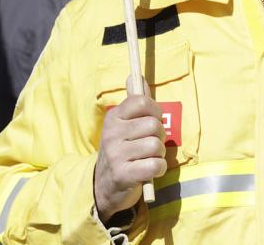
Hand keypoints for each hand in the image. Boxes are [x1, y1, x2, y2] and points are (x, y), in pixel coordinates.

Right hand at [94, 82, 165, 220]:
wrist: (104, 186)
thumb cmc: (121, 150)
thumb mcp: (123, 125)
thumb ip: (134, 102)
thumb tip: (136, 76)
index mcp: (113, 117)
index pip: (141, 101)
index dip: (155, 110)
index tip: (152, 120)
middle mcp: (112, 133)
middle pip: (154, 125)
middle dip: (159, 136)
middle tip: (150, 144)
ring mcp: (116, 155)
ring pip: (156, 146)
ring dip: (159, 154)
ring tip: (147, 158)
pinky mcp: (123, 175)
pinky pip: (156, 165)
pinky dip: (158, 169)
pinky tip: (149, 171)